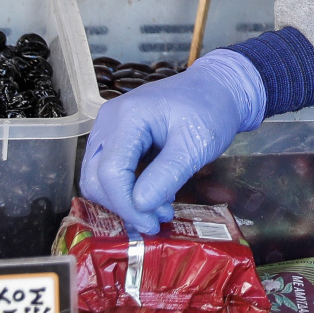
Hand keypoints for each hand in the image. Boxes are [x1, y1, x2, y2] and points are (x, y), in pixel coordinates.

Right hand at [78, 51, 266, 233]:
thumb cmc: (210, 109)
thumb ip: (167, 174)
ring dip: (123, 200)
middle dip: (123, 205)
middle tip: (157, 220)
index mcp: (128, 116)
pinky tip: (154, 194)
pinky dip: (126, 189)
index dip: (127, 205)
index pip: (111, 172)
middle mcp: (109, 121)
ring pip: (97, 177)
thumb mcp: (195, 144)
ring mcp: (109, 128)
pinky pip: (109, 171)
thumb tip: (140, 206)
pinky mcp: (115, 138)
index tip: (152, 224)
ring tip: (160, 208)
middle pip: (95, 177)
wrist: (217, 87)